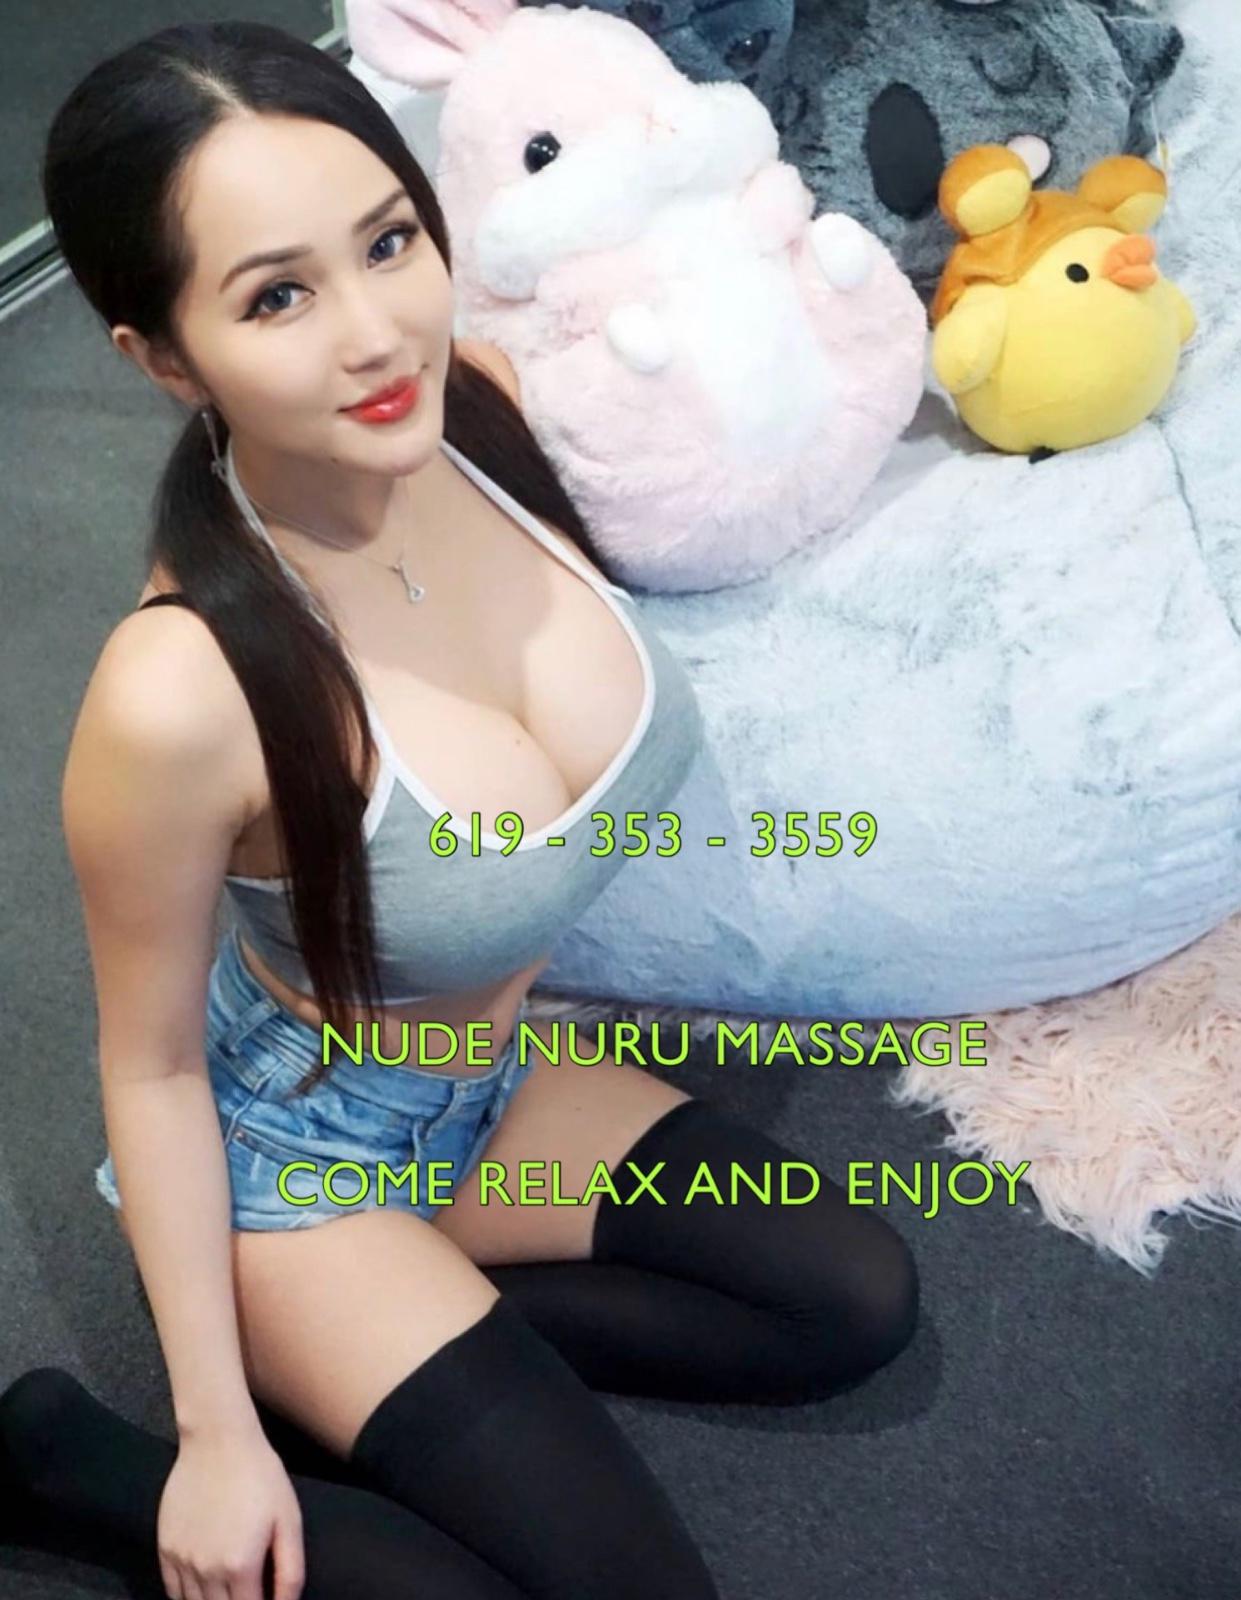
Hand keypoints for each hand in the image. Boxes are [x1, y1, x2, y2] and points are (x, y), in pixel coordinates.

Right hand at [157, 1428, 304, 1599]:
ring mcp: (181, 1561)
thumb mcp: (289, 1520)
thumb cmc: (260, 1477)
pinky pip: (173, 1591)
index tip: (265, 1597)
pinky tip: (204, 1586)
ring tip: (229, 1589)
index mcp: (240, 1567)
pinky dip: (189, 1596)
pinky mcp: (165, 1549)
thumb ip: (290, 1571)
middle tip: (249, 1590)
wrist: (217, 1441)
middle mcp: (206, 1571)